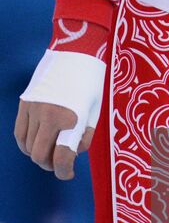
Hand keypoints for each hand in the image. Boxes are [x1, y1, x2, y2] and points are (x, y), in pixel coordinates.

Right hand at [16, 48, 105, 179]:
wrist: (76, 49)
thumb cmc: (91, 79)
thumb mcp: (95, 109)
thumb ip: (84, 136)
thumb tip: (73, 154)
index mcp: (71, 119)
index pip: (61, 158)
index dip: (64, 172)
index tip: (68, 173)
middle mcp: (49, 116)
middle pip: (40, 156)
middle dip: (50, 165)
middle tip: (60, 163)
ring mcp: (33, 109)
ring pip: (27, 147)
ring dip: (37, 154)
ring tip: (50, 149)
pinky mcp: (25, 103)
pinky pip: (19, 132)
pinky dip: (26, 143)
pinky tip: (37, 141)